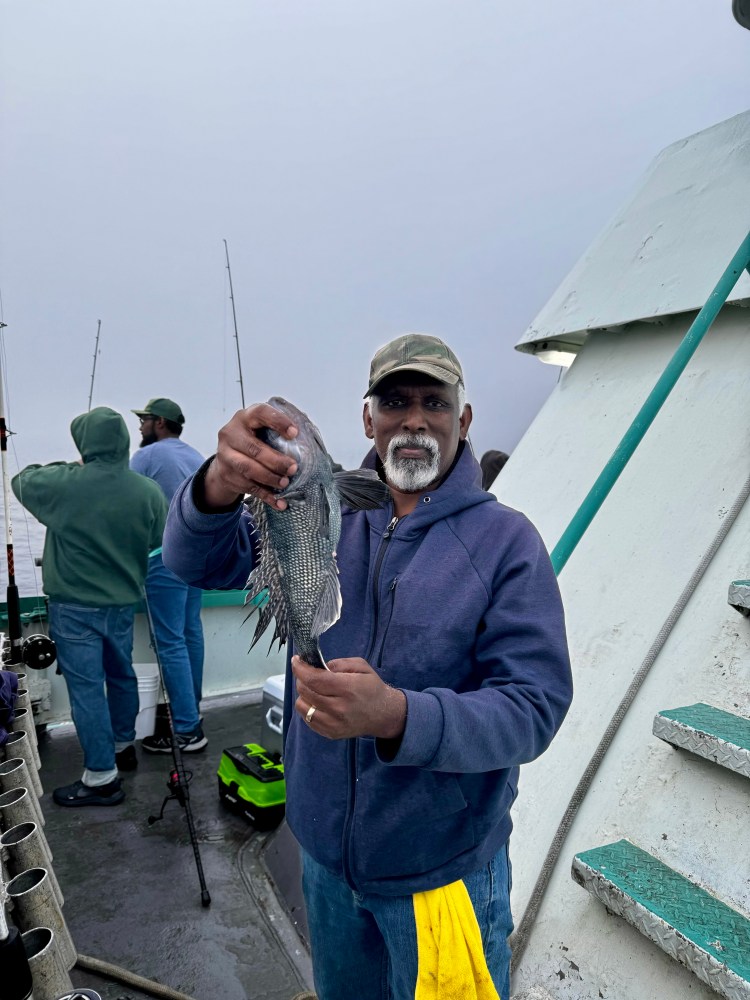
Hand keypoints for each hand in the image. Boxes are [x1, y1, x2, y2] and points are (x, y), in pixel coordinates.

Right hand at [203, 403, 298, 510]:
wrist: (226, 460)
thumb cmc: (251, 441)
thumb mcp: (260, 429)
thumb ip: (277, 430)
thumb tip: (310, 437)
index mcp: (244, 417)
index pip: (260, 413)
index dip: (278, 422)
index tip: (294, 433)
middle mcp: (231, 434)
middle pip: (254, 448)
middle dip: (276, 460)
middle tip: (293, 468)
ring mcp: (226, 456)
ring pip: (248, 469)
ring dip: (270, 478)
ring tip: (285, 483)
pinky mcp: (227, 475)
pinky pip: (249, 488)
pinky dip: (267, 496)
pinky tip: (280, 502)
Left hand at [292, 655, 406, 740]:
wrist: (383, 715)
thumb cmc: (372, 688)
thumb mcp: (361, 666)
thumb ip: (339, 663)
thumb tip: (318, 666)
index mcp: (347, 688)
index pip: (314, 679)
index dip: (300, 669)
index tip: (296, 660)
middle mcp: (339, 708)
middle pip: (305, 691)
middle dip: (302, 678)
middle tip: (308, 673)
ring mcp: (333, 724)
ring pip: (303, 706)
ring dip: (304, 694)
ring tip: (314, 689)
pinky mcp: (330, 733)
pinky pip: (307, 719)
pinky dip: (308, 707)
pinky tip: (317, 702)